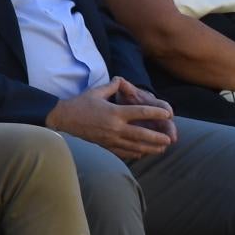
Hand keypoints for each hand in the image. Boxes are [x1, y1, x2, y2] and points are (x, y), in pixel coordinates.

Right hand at [49, 82, 175, 160]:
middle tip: (170, 139)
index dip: (156, 113)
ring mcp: (111, 139)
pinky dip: (136, 154)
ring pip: (135, 146)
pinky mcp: (106, 146)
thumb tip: (120, 80)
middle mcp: (115, 127)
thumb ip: (112, 86)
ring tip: (162, 149)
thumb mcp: (96, 91)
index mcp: (114, 112)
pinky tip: (143, 153)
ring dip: (150, 148)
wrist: (64, 118)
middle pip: (141, 134)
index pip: (140, 113)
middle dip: (157, 138)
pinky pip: (124, 152)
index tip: (167, 114)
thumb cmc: (80, 103)